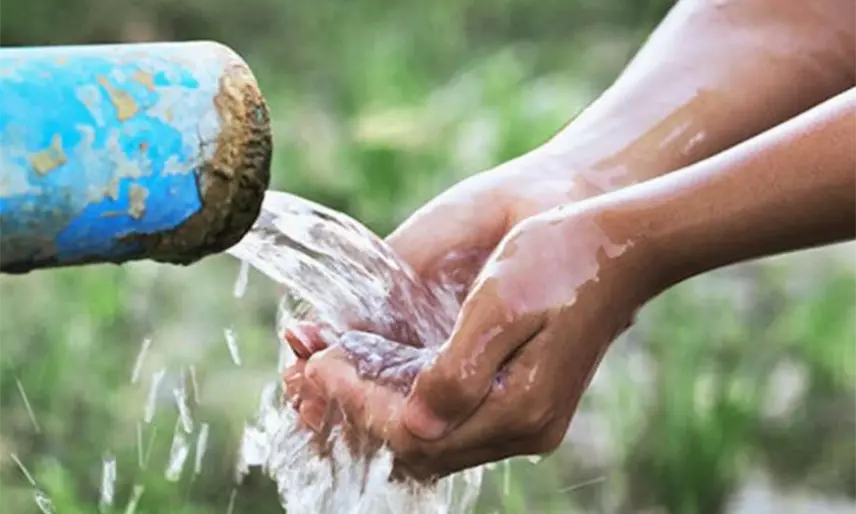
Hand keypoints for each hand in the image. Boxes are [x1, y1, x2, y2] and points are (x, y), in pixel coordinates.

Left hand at [282, 150, 596, 433]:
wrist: (619, 245)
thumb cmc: (560, 259)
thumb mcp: (502, 304)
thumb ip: (457, 371)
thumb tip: (411, 422)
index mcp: (519, 408)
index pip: (413, 433)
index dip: (356, 403)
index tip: (319, 363)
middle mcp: (523, 428)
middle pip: (417, 448)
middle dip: (356, 413)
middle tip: (310, 371)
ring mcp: (526, 420)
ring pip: (430, 438)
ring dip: (377, 409)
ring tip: (332, 370)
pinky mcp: (524, 402)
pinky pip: (451, 420)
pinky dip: (406, 402)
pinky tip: (379, 372)